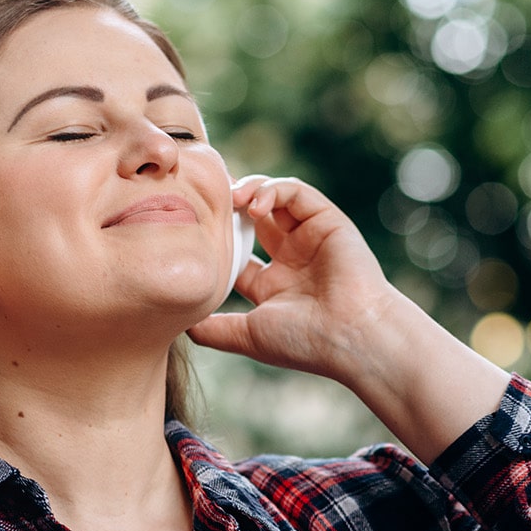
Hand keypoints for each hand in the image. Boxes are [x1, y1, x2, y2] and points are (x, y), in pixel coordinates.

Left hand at [190, 175, 510, 462]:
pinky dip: (273, 190)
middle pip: (253, 219)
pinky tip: (255, 204)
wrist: (351, 337)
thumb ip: (213, 330)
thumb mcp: (247, 335)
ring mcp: (310, 238)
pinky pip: (296, 191)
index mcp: (274, 284)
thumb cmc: (303, 341)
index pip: (238, 251)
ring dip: (248, 191)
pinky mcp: (328, 220)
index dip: (216, 238)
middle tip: (205, 200)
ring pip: (273, 199)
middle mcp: (292, 258)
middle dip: (229, 207)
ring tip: (231, 199)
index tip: (192, 228)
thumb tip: (178, 324)